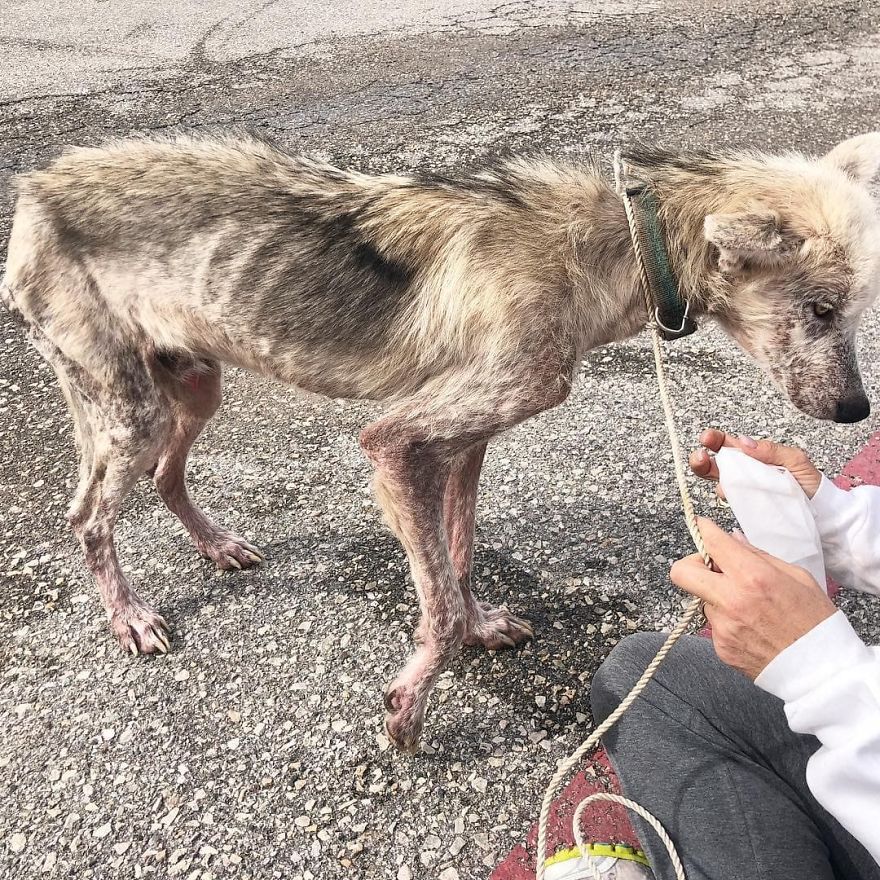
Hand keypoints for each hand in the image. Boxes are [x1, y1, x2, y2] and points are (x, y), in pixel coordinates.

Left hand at [671, 518, 835, 678]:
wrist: (821, 672)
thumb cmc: (816, 622)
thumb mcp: (797, 577)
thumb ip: (759, 556)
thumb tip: (733, 539)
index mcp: (754, 577)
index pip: (713, 543)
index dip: (705, 530)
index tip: (703, 526)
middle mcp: (732, 601)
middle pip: (681, 572)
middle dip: (692, 564)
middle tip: (712, 568)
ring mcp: (723, 627)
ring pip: (702, 599)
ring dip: (718, 596)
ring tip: (750, 607)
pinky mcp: (720, 648)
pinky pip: (714, 624)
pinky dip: (727, 620)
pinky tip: (752, 627)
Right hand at [689, 428, 821, 498]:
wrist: (824, 513)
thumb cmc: (812, 484)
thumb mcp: (795, 460)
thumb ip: (771, 450)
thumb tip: (744, 442)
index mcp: (754, 456)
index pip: (728, 444)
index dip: (714, 440)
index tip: (707, 438)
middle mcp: (744, 472)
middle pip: (713, 463)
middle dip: (700, 458)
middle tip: (701, 456)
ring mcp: (743, 490)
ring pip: (716, 480)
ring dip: (707, 474)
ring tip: (710, 471)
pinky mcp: (746, 507)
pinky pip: (729, 499)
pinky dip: (724, 494)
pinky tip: (727, 492)